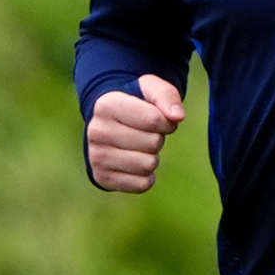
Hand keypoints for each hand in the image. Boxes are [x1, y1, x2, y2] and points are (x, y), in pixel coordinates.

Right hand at [87, 74, 185, 194]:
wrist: (108, 126)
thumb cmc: (134, 105)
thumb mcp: (150, 89)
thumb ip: (166, 96)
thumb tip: (177, 117)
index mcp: (106, 106)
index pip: (154, 120)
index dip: (166, 121)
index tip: (159, 118)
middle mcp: (96, 131)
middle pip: (153, 143)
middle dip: (157, 138)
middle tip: (145, 133)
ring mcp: (97, 156)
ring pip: (148, 165)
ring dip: (152, 157)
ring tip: (139, 146)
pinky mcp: (103, 178)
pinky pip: (142, 184)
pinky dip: (147, 176)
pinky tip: (135, 163)